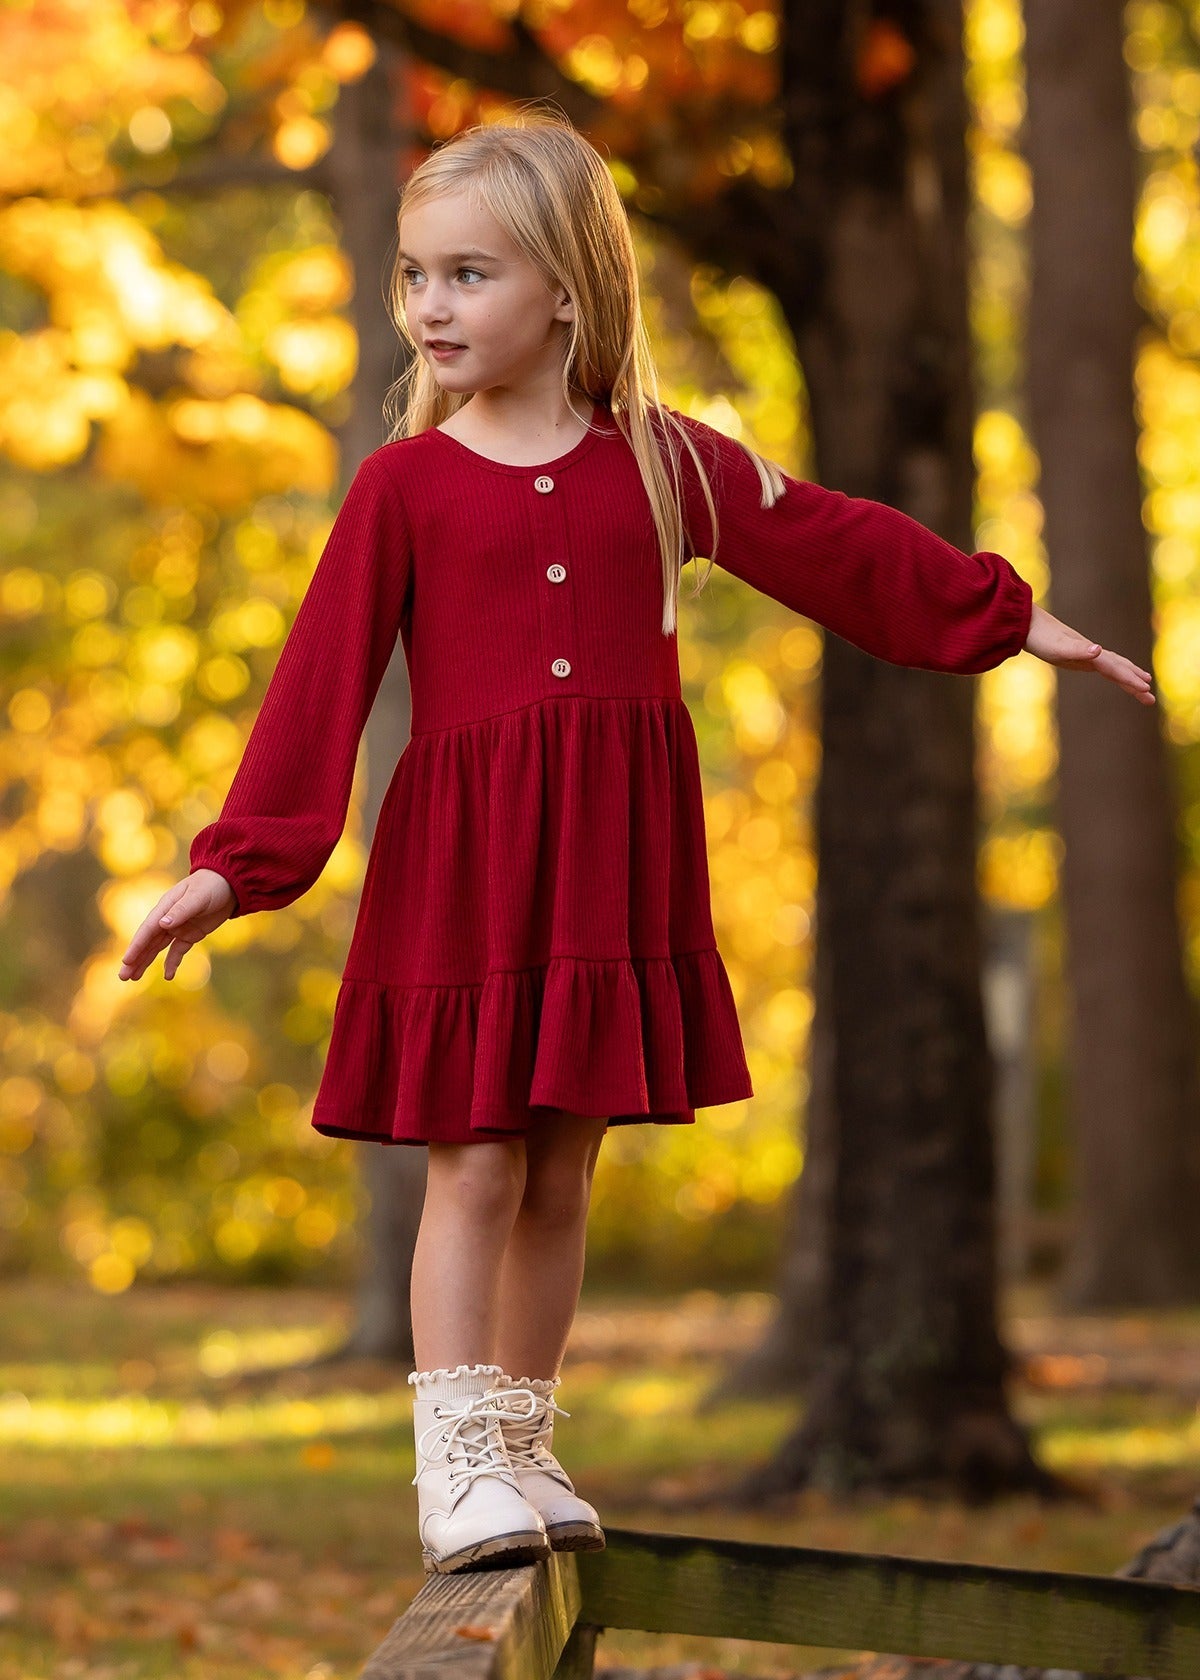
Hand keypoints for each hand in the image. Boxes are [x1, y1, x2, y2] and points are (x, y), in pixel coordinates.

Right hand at [118, 869, 237, 981]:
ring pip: (157, 948)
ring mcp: (178, 927)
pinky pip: (177, 951)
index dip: (136, 946)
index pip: (147, 930)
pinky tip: (168, 976)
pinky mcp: (190, 935)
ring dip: (146, 962)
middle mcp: (167, 919)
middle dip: (135, 959)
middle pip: (148, 942)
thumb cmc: (211, 885)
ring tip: (134, 978)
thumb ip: (181, 910)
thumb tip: (162, 924)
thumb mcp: (197, 897)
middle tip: (123, 977)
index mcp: (165, 907)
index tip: (126, 961)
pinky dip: (172, 963)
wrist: (229, 883)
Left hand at [1024, 604, 1154, 705]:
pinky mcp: (1082, 657)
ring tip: (1144, 689)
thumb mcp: (1058, 647)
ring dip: (1130, 678)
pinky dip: (1116, 674)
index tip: (1145, 688)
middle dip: (1135, 683)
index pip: (1115, 668)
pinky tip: (1119, 677)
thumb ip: (1078, 649)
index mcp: (1091, 652)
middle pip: (1120, 668)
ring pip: (1115, 668)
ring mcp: (1089, 655)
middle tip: (1151, 698)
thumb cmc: (1041, 638)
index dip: (1130, 678)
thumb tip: (1098, 649)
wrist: (1029, 625)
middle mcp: (1094, 653)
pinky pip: (1105, 668)